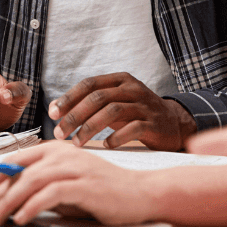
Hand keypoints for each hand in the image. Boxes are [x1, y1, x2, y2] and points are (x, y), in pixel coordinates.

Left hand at [0, 142, 158, 226]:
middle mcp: (62, 153)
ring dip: (7, 203)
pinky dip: (32, 206)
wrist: (140, 193)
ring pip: (29, 182)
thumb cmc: (102, 191)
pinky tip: (21, 218)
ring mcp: (74, 167)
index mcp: (54, 149)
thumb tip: (5, 201)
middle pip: (16, 172)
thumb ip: (39, 186)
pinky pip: (51, 193)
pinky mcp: (85, 183)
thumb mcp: (65, 185)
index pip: (13, 162)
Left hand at [49, 72, 196, 149]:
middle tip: (60, 132)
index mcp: (120, 80)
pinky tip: (105, 146)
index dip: (69, 98)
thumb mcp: (114, 103)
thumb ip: (89, 104)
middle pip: (98, 98)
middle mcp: (132, 89)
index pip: (89, 84)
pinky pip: (132, 129)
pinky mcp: (154, 124)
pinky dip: (116, 137)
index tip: (53, 114)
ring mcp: (145, 106)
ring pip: (112, 112)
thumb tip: (56, 110)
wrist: (173, 124)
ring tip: (77, 142)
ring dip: (90, 128)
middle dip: (75, 116)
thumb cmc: (136, 114)